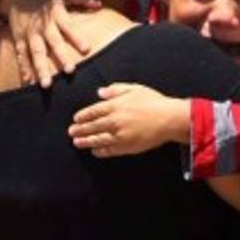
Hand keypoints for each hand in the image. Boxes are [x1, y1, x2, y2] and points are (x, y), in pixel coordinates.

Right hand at [3, 0, 100, 87]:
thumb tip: (99, 4)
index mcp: (55, 14)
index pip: (68, 27)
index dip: (77, 37)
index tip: (87, 49)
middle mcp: (43, 26)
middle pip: (52, 42)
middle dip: (61, 56)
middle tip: (70, 71)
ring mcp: (30, 34)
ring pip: (35, 53)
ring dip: (40, 68)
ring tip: (47, 85)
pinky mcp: (19, 39)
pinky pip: (21, 56)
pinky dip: (24, 69)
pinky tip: (28, 83)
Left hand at [69, 84, 189, 156]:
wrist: (168, 119)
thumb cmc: (153, 101)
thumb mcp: (134, 89)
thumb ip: (115, 90)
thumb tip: (100, 93)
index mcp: (115, 106)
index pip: (93, 111)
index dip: (82, 116)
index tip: (76, 119)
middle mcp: (114, 121)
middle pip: (92, 127)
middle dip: (80, 130)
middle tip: (71, 132)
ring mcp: (120, 136)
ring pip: (98, 140)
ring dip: (86, 141)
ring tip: (77, 143)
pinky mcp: (127, 147)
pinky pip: (110, 150)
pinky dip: (100, 151)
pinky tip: (95, 151)